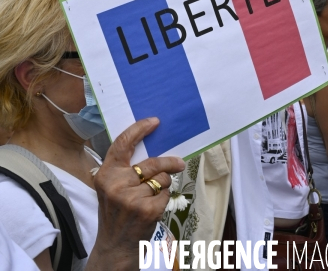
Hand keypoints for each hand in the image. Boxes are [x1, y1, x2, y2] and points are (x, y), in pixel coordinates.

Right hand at [87, 118, 184, 270]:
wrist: (114, 246)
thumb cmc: (116, 212)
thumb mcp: (112, 187)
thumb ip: (125, 168)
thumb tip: (154, 146)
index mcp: (106, 173)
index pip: (122, 143)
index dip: (139, 129)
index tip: (155, 122)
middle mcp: (116, 184)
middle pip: (152, 162)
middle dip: (169, 163)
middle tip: (179, 163)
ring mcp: (131, 198)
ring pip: (161, 179)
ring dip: (164, 185)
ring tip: (153, 196)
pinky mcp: (147, 210)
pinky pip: (166, 194)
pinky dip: (164, 199)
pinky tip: (153, 208)